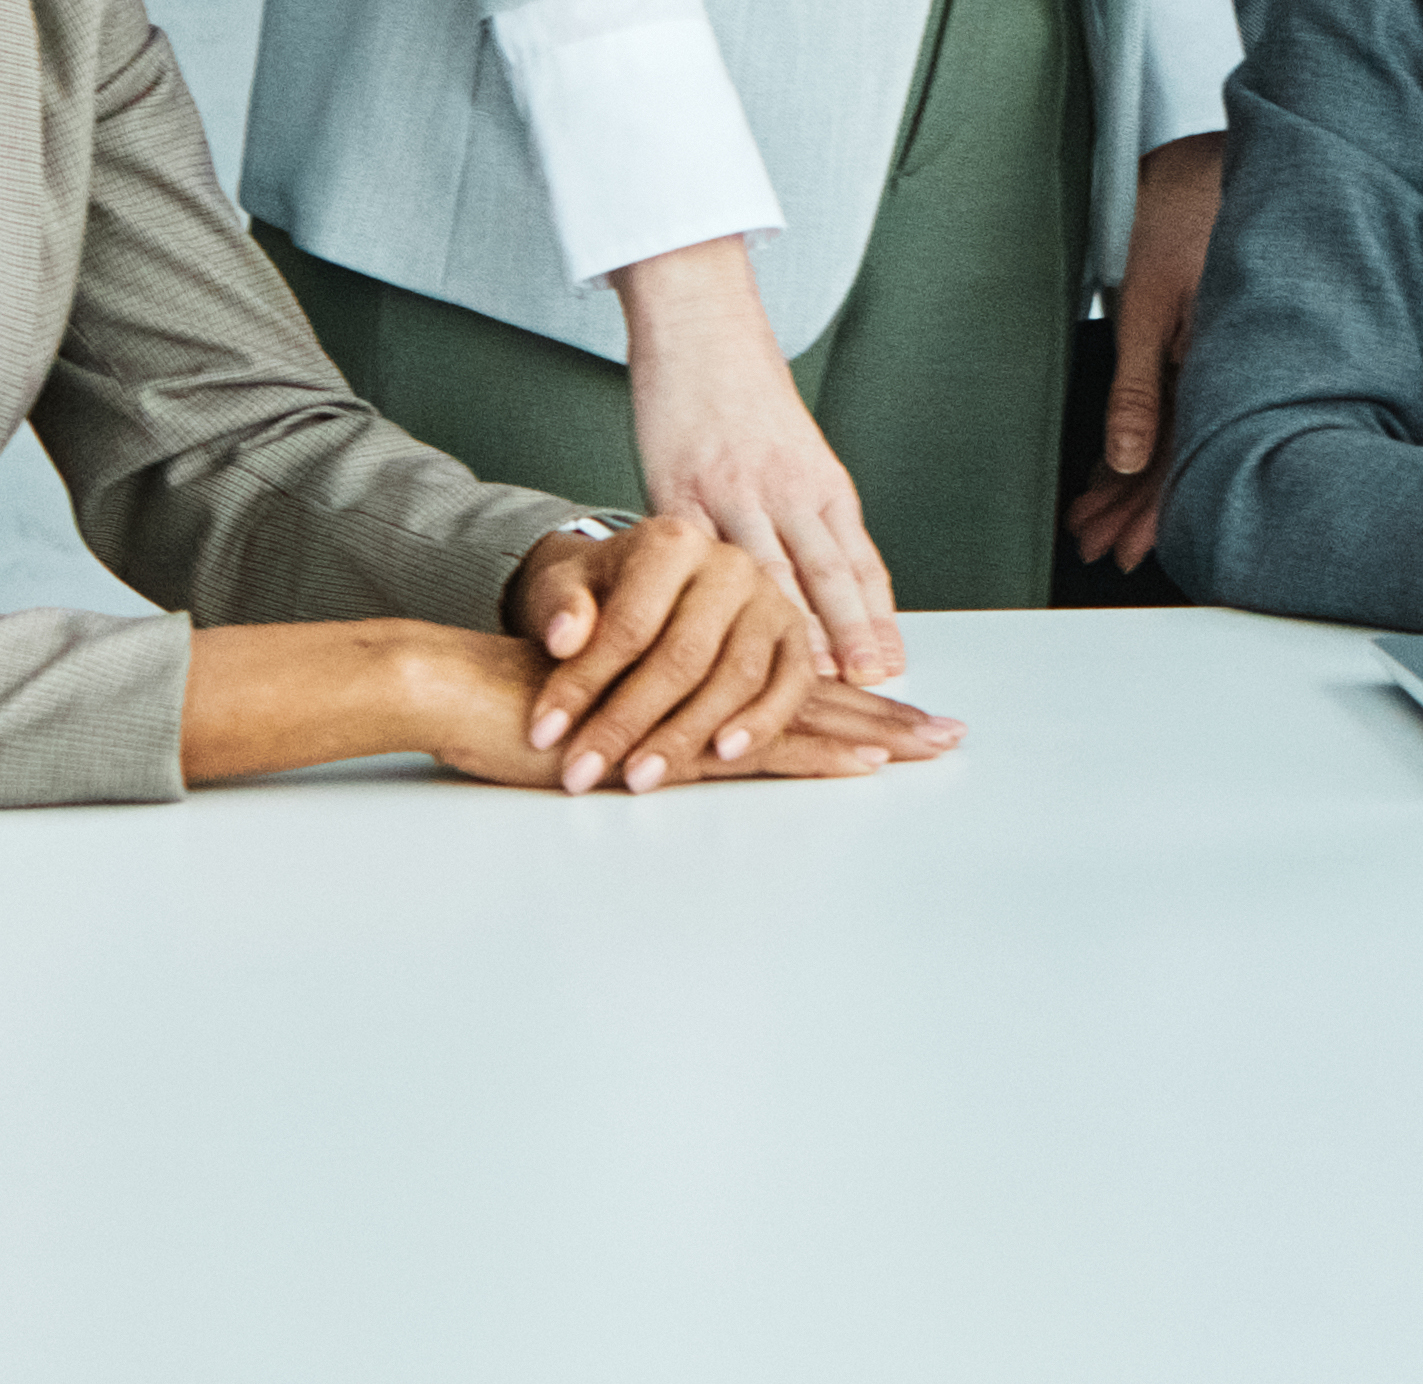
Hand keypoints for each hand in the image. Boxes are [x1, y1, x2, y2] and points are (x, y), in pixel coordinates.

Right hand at [173, 607, 945, 794]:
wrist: (469, 685)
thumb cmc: (529, 704)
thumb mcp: (615, 715)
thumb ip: (668, 718)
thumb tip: (719, 744)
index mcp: (699, 660)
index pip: (792, 683)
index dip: (856, 704)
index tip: (917, 724)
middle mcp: (706, 660)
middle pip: (812, 694)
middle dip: (887, 721)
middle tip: (953, 739)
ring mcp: (693, 693)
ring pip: (798, 713)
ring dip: (868, 737)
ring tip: (929, 751)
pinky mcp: (673, 729)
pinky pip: (757, 742)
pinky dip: (814, 751)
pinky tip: (860, 762)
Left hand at [498, 509, 824, 789]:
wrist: (644, 585)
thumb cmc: (601, 594)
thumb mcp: (564, 588)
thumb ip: (561, 606)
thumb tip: (564, 637)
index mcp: (671, 541)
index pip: (630, 624)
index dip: (584, 685)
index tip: (543, 735)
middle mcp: (729, 564)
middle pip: (684, 655)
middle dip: (628, 723)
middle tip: (582, 773)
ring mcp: (769, 599)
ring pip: (737, 675)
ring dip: (687, 735)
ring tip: (638, 778)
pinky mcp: (794, 636)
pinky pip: (792, 685)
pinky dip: (761, 723)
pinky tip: (722, 755)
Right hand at [615, 236, 905, 685]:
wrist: (702, 326)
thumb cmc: (746, 395)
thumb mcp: (795, 455)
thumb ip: (809, 519)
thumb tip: (829, 589)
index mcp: (822, 482)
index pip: (860, 560)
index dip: (875, 617)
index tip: (890, 664)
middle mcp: (787, 487)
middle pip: (828, 572)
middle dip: (849, 634)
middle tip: (868, 681)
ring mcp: (733, 490)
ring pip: (768, 572)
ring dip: (786, 629)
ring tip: (800, 677)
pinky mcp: (679, 491)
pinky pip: (698, 558)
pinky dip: (704, 602)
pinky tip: (706, 638)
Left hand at [1063, 131, 1223, 575]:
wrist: (1228, 149)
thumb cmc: (1188, 205)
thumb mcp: (1149, 301)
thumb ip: (1139, 386)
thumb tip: (1126, 457)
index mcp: (1216, 366)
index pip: (1185, 461)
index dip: (1153, 513)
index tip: (1126, 549)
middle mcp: (1225, 367)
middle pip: (1181, 456)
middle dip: (1137, 508)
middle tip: (1099, 546)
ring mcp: (1219, 350)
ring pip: (1180, 432)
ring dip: (1138, 479)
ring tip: (1098, 517)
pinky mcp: (1210, 331)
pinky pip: (1182, 397)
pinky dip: (1150, 433)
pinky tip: (1123, 457)